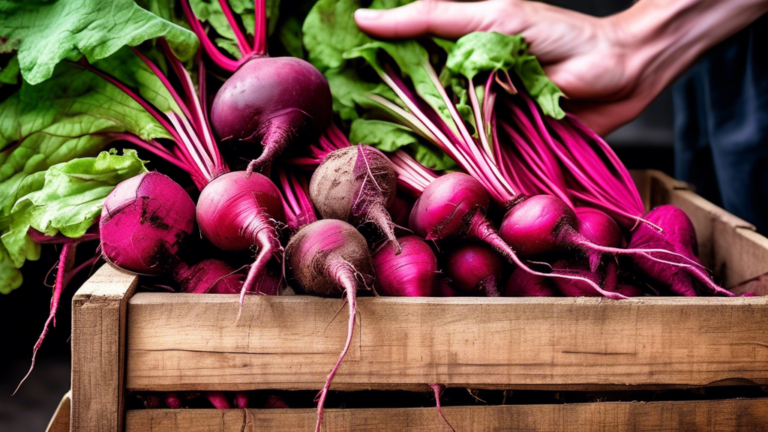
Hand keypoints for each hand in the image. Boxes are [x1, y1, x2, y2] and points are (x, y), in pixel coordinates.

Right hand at [355, 0, 767, 134]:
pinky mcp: (502, 148)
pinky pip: (466, 162)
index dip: (366, 63)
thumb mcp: (495, 18)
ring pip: (434, 136)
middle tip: (338, 121)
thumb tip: (371, 17)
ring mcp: (482, 120)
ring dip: (407, 147)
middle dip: (377, 112)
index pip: (400, 56)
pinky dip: (445, 169)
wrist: (622, 72)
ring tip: (366, 154)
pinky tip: (416, 177)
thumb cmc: (564, 38)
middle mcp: (464, 86)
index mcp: (459, 51)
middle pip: (411, 102)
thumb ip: (436, 21)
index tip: (328, 68)